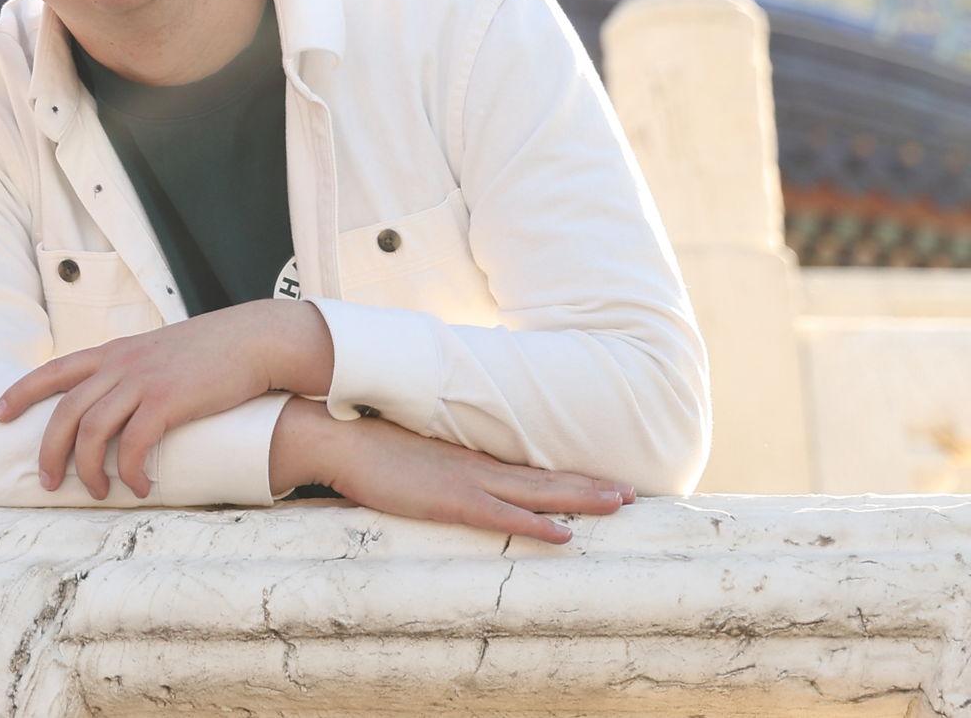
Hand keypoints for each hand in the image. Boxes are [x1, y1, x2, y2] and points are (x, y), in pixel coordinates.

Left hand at [0, 302, 332, 498]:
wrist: (250, 339)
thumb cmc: (208, 352)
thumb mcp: (158, 353)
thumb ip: (133, 372)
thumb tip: (118, 402)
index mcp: (114, 352)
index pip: (54, 370)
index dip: (21, 392)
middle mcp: (120, 364)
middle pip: (65, 409)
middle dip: (49, 449)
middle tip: (48, 482)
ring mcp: (142, 380)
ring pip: (92, 429)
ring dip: (88, 468)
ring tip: (95, 492)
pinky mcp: (167, 401)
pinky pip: (133, 443)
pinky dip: (130, 471)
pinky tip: (139, 487)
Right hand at [276, 397, 633, 544]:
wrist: (338, 436)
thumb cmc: (369, 444)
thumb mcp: (413, 450)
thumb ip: (438, 459)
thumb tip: (447, 466)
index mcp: (469, 456)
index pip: (530, 468)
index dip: (569, 475)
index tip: (603, 479)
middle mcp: (476, 466)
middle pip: (545, 478)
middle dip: (590, 485)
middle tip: (633, 492)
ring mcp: (466, 482)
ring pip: (537, 493)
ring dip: (581, 498)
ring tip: (619, 502)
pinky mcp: (449, 500)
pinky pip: (503, 516)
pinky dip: (536, 525)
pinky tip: (563, 534)